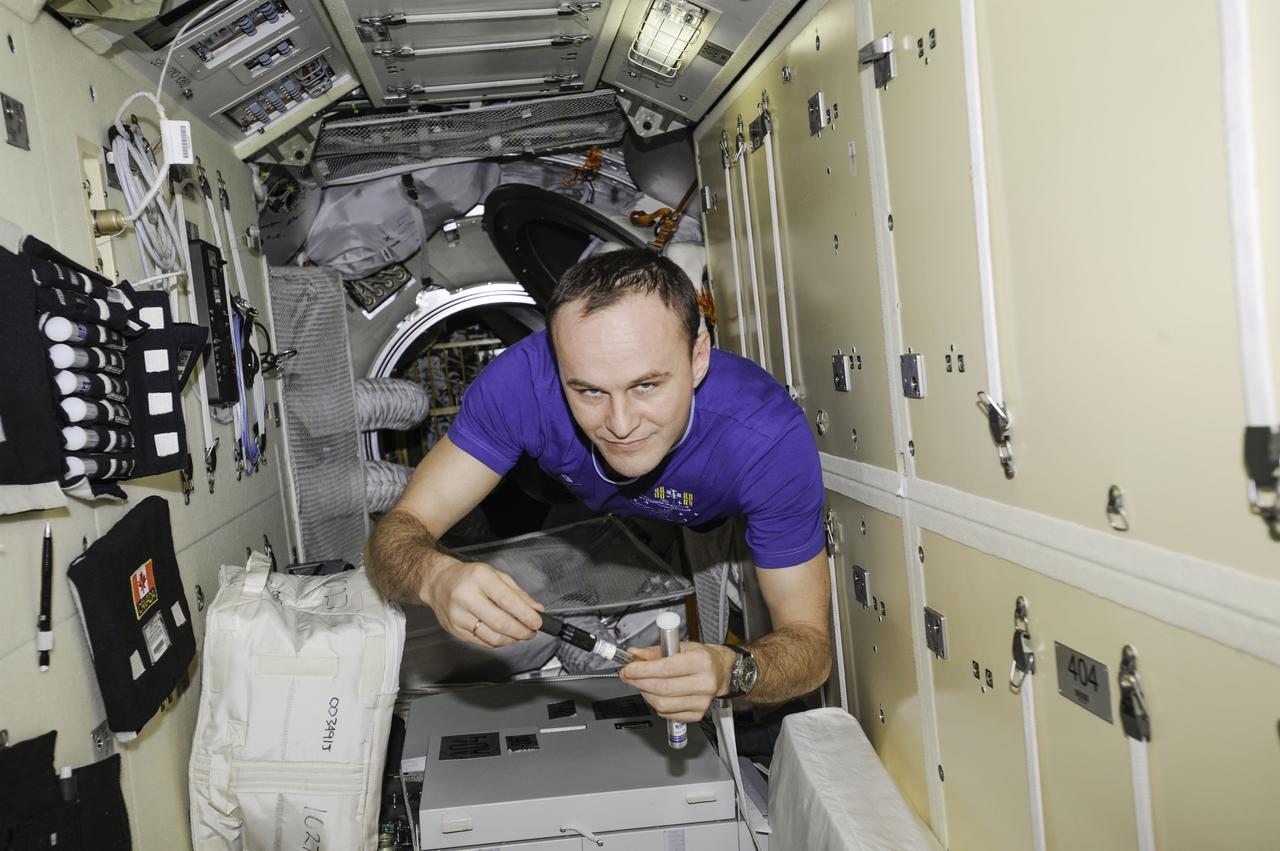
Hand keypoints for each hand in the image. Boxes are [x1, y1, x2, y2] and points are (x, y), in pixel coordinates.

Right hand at [424, 560, 543, 647]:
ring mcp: (458, 615)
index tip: (538, 622)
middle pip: (500, 623)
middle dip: (521, 631)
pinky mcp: (454, 630)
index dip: (525, 615)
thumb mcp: (496, 575)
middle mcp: (466, 597)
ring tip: (520, 634)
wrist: (438, 582)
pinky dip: (498, 641)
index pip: (507, 600)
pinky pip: (482, 642)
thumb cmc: (469, 577)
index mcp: (480, 578)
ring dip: (511, 639)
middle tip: (532, 632)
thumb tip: (536, 609)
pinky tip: (504, 636)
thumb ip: (518, 593)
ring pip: (492, 637)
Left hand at [619, 642, 735, 722]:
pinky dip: (656, 704)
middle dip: (639, 682)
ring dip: (645, 694)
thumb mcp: (681, 646)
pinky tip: (656, 694)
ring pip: (662, 704)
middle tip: (628, 675)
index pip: (666, 668)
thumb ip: (654, 651)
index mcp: (701, 661)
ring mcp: (702, 701)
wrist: (722, 672)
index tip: (628, 668)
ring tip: (642, 684)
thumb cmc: (702, 658)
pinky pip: (667, 714)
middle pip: (662, 688)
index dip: (642, 670)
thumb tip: (633, 655)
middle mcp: (704, 683)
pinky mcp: (697, 714)